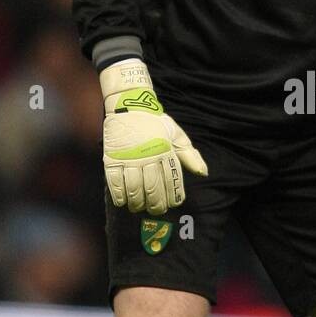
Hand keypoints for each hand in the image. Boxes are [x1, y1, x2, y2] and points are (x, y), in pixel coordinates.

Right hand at [99, 59, 207, 213]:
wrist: (130, 105)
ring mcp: (128, 158)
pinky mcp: (112, 158)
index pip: (170, 181)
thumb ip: (189, 155)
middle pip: (152, 189)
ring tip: (139, 207)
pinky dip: (119, 195)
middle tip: (155, 211)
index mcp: (164, 152)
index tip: (172, 205)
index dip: (172, 197)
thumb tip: (203, 173)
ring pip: (134, 188)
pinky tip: (122, 201)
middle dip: (155, 205)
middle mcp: (147, 156)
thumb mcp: (177, 135)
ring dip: (137, 203)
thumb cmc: (156, 123)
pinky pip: (115, 181)